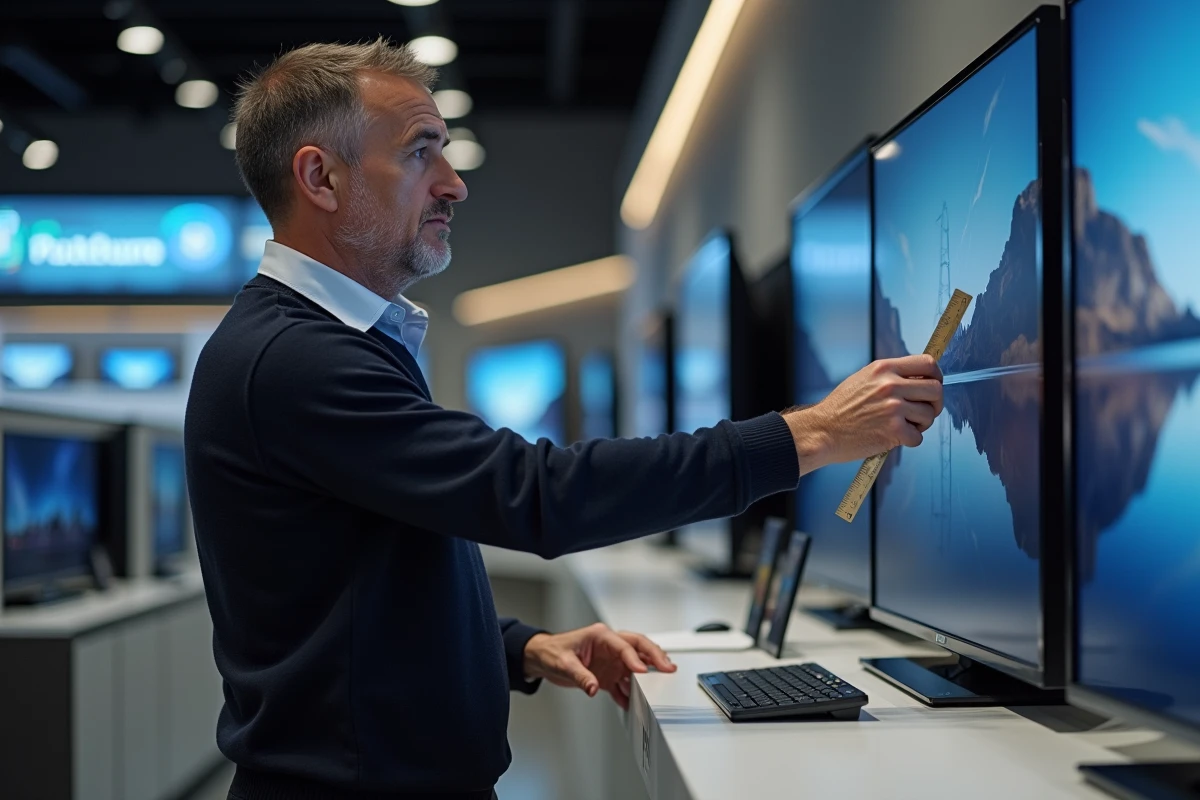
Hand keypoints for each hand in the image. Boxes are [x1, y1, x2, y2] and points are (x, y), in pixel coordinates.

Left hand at [523, 623, 676, 709]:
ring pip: (636, 665)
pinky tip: (635, 703)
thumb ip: (579, 675)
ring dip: (648, 675)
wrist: (541, 659)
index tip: (643, 671)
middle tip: (668, 667)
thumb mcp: (562, 663)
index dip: (634, 658)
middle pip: (638, 648)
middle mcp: (609, 646)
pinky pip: (623, 684)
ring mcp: (610, 661)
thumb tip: (592, 687)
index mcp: (600, 636)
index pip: (624, 645)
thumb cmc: (551, 652)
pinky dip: (629, 694)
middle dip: (655, 656)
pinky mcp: (607, 675)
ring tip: (661, 685)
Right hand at [784, 354, 943, 473]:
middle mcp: (890, 385)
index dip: (936, 375)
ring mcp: (893, 408)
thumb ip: (890, 376)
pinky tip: (894, 438)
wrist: (822, 431)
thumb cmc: (840, 408)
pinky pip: (918, 437)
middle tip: (923, 411)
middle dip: (934, 403)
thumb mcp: (863, 379)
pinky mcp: (893, 431)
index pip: (927, 363)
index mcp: (883, 369)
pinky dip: (910, 440)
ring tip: (904, 425)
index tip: (932, 385)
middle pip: (936, 389)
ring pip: (930, 414)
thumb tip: (919, 379)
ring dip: (921, 424)